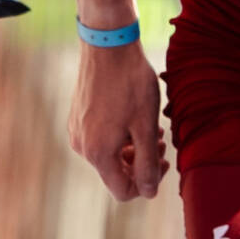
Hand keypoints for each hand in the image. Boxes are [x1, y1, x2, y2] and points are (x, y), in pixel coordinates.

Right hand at [69, 41, 165, 200]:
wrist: (107, 45)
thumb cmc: (130, 83)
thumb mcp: (146, 126)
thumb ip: (147, 164)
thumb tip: (149, 193)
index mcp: (98, 153)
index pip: (123, 190)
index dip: (147, 183)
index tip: (163, 161)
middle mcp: (82, 146)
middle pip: (116, 172)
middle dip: (142, 162)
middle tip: (161, 142)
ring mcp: (76, 131)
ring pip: (110, 154)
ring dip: (133, 147)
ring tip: (151, 127)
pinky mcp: (77, 117)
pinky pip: (100, 138)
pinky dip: (120, 135)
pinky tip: (133, 117)